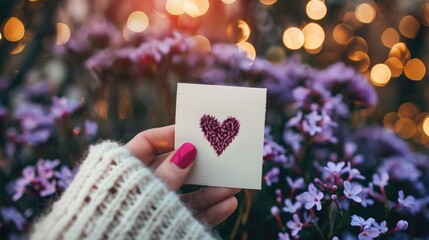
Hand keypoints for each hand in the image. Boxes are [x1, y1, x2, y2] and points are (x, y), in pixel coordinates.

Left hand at [125, 125, 239, 226]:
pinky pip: (187, 215)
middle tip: (224, 157)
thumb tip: (188, 150)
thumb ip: (168, 172)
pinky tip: (227, 204)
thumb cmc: (117, 214)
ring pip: (186, 194)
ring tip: (235, 185)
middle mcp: (139, 187)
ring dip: (212, 190)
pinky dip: (208, 211)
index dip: (171, 134)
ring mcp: (152, 207)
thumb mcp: (144, 191)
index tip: (194, 131)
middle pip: (175, 169)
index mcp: (123, 169)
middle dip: (201, 165)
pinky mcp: (163, 224)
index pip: (148, 143)